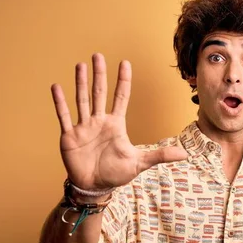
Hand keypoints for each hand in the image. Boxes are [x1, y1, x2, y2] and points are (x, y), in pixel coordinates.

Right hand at [51, 53, 187, 190]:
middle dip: (99, 74)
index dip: (123, 81)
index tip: (124, 62)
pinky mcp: (70, 136)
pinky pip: (64, 116)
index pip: (121, 97)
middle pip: (100, 93)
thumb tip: (185, 155)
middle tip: (98, 55)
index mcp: (115, 124)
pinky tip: (56, 87)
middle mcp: (99, 121)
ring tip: (80, 65)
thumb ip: (160, 156)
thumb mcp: (140, 163)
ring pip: (82, 100)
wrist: (95, 187)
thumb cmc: (116, 173)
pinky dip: (60, 102)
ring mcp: (84, 127)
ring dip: (81, 83)